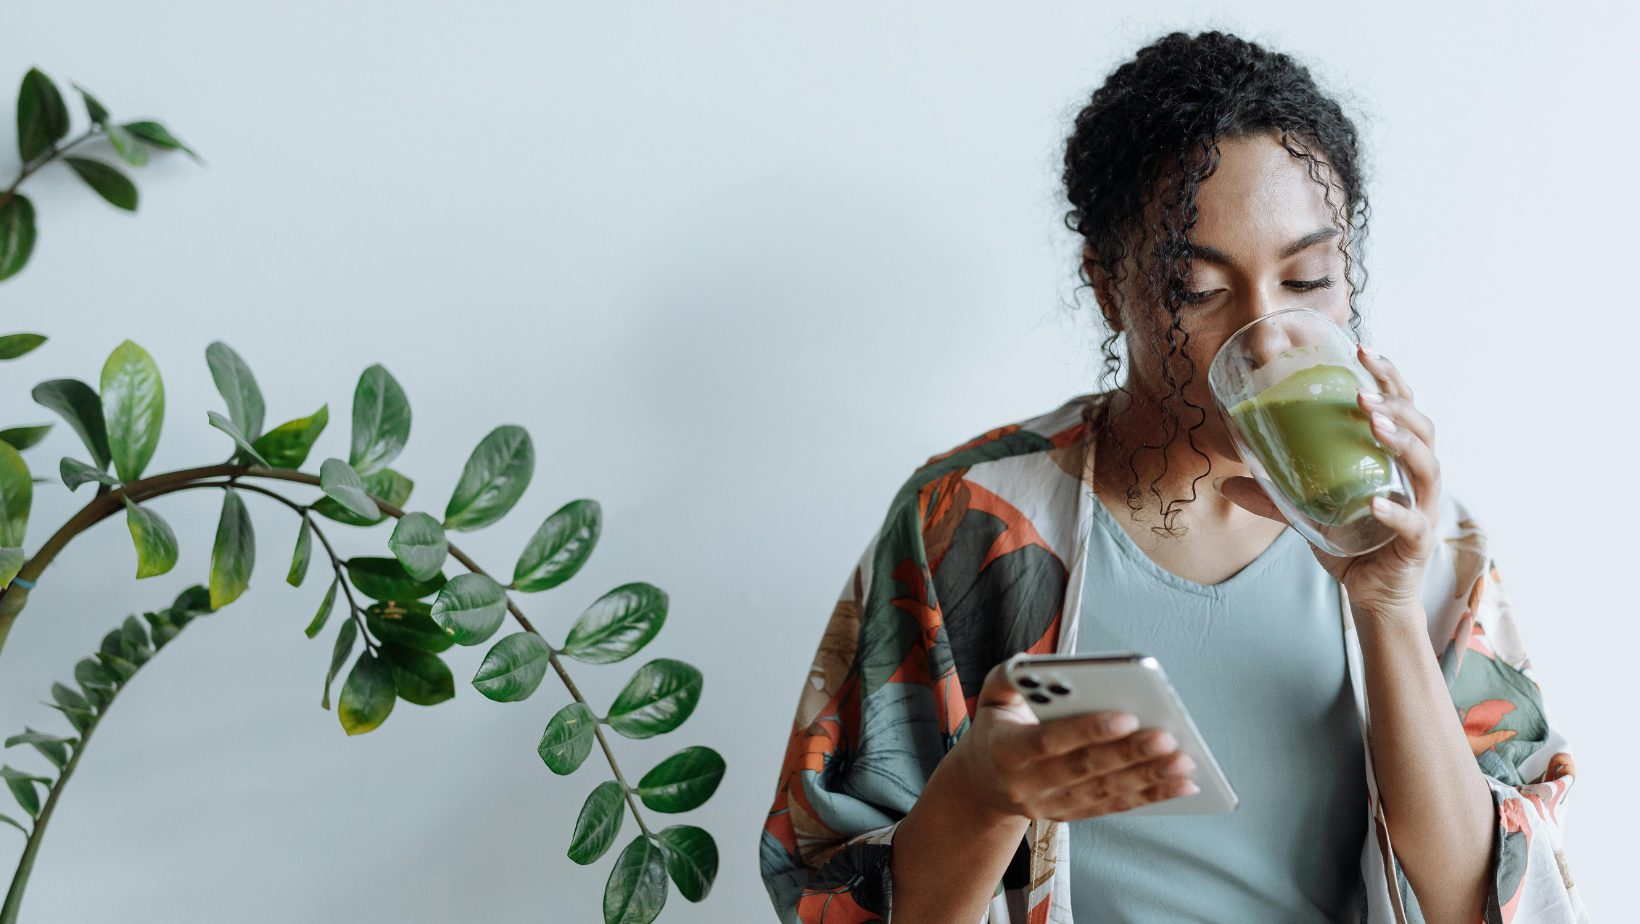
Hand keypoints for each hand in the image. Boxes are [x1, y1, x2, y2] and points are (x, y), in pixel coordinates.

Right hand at [944, 663, 1197, 823]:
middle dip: (1130, 753)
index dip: (1087, 730)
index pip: (1049, 741)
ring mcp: (1050, 805)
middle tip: (1168, 737)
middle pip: (1084, 769)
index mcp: (1006, 750)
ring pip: (1105, 792)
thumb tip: (1029, 662)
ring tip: (1184, 762)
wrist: (980, 787)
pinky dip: (1150, 797)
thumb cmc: (994, 733)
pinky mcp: (1070, 814)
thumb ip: (1007, 678)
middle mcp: (1027, 784)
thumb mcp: (989, 701)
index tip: (1126, 716)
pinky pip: (1114, 807)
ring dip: (1148, 779)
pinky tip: (1180, 785)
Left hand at [1217, 345, 1439, 620]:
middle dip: (1395, 403)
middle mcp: (1415, 477)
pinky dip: (1396, 511)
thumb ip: (1272, 496)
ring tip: (1372, 424)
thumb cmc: (1348, 543)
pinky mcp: (1418, 543)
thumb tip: (1224, 483)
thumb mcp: (1305, 514)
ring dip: (1401, 441)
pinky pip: (1413, 523)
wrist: (1371, 594)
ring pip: (1427, 466)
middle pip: (1423, 427)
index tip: (1360, 347)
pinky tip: (1376, 501)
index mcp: (1393, 459)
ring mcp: (1423, 508)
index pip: (1402, 405)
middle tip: (1361, 391)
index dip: (1388, 375)